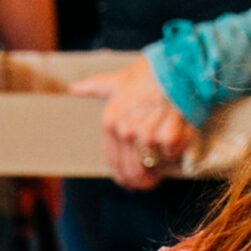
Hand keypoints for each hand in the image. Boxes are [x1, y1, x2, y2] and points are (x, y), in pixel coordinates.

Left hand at [72, 53, 193, 189]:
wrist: (175, 66)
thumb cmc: (147, 73)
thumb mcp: (116, 80)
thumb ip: (94, 87)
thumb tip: (74, 88)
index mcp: (110, 122)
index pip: (113, 163)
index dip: (122, 177)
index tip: (129, 182)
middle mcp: (125, 131)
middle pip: (131, 172)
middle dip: (139, 181)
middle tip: (148, 183)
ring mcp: (147, 136)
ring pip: (150, 169)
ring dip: (156, 173)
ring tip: (160, 168)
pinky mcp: (168, 138)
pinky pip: (171, 155)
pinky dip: (175, 151)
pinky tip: (176, 142)